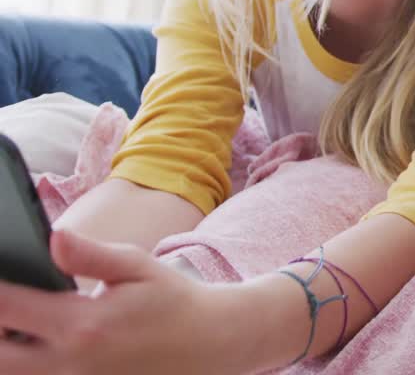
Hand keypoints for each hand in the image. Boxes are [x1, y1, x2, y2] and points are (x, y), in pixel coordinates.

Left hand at [0, 230, 252, 374]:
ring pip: (13, 374)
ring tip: (20, 327)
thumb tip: (53, 237)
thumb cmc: (172, 300)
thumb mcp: (136, 267)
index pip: (8, 307)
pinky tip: (39, 344)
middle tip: (5, 305)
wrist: (210, 342)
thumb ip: (90, 256)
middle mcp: (71, 363)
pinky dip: (30, 365)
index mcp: (83, 324)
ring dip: (8, 350)